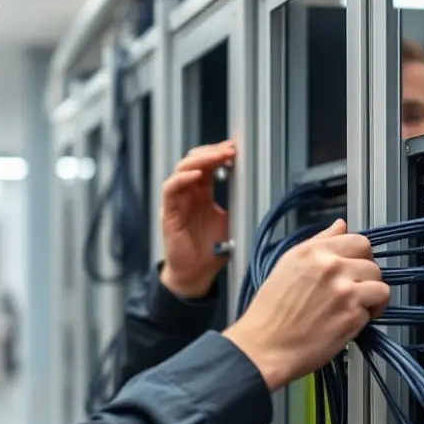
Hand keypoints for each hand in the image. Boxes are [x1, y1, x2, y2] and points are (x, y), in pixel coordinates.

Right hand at [159, 141, 235, 298]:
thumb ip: (236, 204)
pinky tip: (197, 174)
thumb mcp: (230, 221)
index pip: (207, 164)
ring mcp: (176, 201)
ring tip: (216, 156)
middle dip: (211, 152)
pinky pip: (170, 189)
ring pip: (182, 169)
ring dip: (200, 160)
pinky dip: (182, 178)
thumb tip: (255, 189)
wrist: (195, 274)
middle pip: (194, 160)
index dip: (219, 154)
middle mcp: (188, 194)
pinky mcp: (168, 212)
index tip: (236, 149)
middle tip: (229, 150)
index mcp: (201, 194)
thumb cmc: (210, 251)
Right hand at [223, 219, 389, 390]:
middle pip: (373, 264)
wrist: (264, 346)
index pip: (358, 241)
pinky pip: (374, 311)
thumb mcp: (288, 265)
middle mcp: (330, 267)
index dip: (360, 258)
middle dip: (367, 279)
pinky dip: (365, 319)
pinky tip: (346, 322)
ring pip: (381, 287)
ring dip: (372, 299)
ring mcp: (344, 291)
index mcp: (313, 252)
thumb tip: (341, 226)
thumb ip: (319, 242)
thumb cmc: (270, 312)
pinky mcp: (352, 316)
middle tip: (353, 292)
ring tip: (354, 308)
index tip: (355, 269)